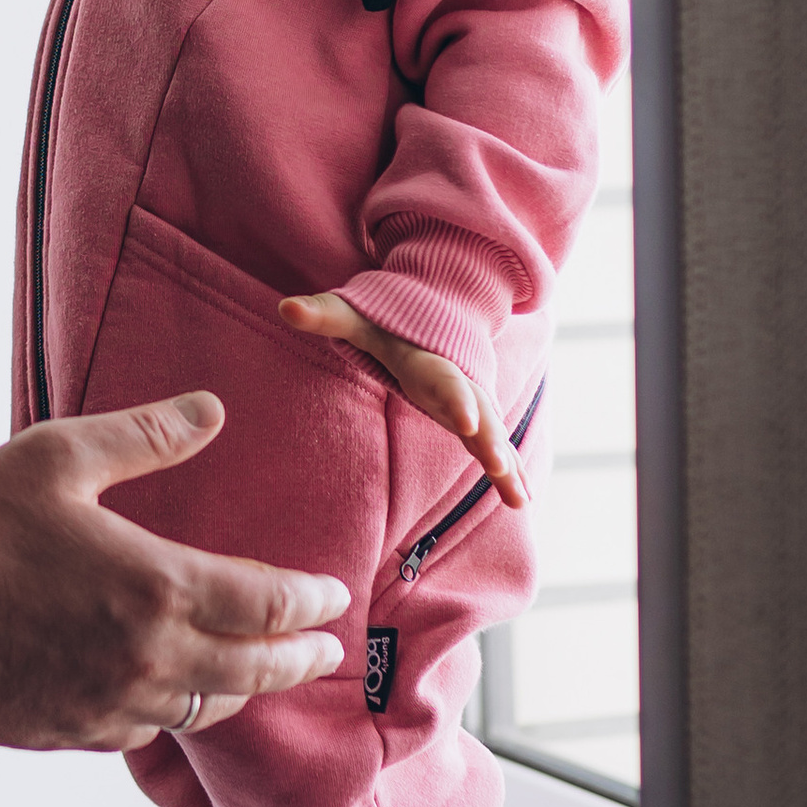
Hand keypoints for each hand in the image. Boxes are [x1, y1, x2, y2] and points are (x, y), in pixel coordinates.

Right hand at [0, 396, 348, 751]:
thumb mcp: (59, 458)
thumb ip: (144, 436)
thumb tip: (211, 410)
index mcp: (159, 587)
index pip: (268, 604)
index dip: (309, 601)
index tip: (331, 597)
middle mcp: (152, 658)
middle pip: (256, 669)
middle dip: (300, 658)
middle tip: (325, 651)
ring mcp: (116, 705)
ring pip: (207, 709)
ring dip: (244, 688)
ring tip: (259, 672)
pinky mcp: (78, 732)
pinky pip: (151, 731)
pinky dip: (180, 712)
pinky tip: (177, 697)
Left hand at [277, 294, 527, 507]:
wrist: (434, 311)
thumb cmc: (387, 319)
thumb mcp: (355, 315)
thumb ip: (323, 314)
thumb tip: (284, 307)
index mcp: (430, 362)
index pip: (444, 381)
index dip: (456, 399)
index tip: (466, 422)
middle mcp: (457, 384)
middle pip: (478, 414)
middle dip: (490, 441)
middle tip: (502, 466)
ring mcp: (470, 402)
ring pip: (493, 435)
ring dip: (507, 466)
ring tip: (520, 500)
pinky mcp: (473, 418)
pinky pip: (494, 445)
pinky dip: (509, 471)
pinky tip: (521, 500)